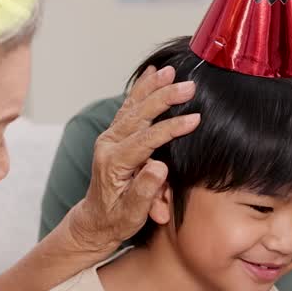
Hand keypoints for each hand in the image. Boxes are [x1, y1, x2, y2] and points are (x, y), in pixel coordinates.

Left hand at [66, 65, 198, 253]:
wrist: (96, 220)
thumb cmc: (116, 219)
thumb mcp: (132, 214)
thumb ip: (145, 192)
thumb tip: (159, 167)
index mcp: (113, 163)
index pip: (146, 139)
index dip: (171, 128)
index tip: (195, 119)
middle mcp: (108, 145)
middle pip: (139, 115)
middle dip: (164, 98)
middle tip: (189, 86)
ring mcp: (110, 138)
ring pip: (133, 106)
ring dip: (152, 86)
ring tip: (171, 70)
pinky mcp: (115, 135)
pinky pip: (129, 107)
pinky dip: (141, 89)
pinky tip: (152, 73)